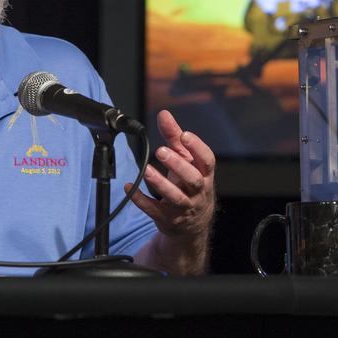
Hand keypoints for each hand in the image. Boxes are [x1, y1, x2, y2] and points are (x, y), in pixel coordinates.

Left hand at [125, 109, 214, 241]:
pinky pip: (154, 209)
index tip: (184, 135)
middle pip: (192, 179)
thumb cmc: (189, 184)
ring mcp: (184, 207)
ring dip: (160, 183)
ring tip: (146, 169)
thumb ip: (174, 137)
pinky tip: (129, 187)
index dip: (198, 148)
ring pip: (175, 197)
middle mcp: (198, 191)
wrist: (193, 224)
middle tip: (160, 151)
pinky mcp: (168, 218)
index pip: (208, 160)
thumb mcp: (186, 160)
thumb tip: (164, 114)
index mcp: (205, 174)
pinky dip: (141, 199)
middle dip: (177, 165)